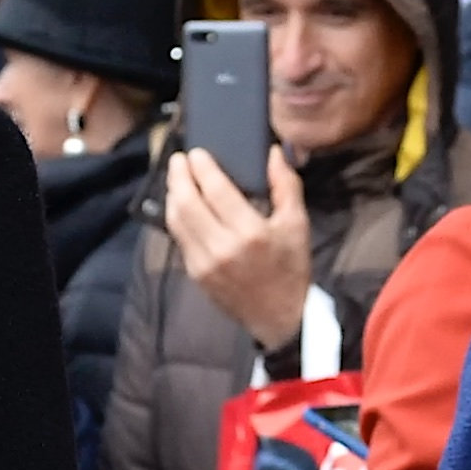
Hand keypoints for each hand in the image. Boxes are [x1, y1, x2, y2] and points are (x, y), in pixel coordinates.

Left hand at [166, 147, 315, 354]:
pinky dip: (176, 216)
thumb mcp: (297, 225)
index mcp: (250, 233)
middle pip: (187, 203)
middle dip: (179, 176)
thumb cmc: (291, 268)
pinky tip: (180, 204)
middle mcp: (222, 247)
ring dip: (172, 195)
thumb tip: (273, 152)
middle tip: (179, 159)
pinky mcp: (195, 273)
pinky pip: (179, 238)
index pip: (216, 191)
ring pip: (176, 220)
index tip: (196, 152)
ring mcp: (204, 263)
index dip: (202, 168)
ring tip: (176, 177)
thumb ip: (285, 185)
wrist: (279, 317)